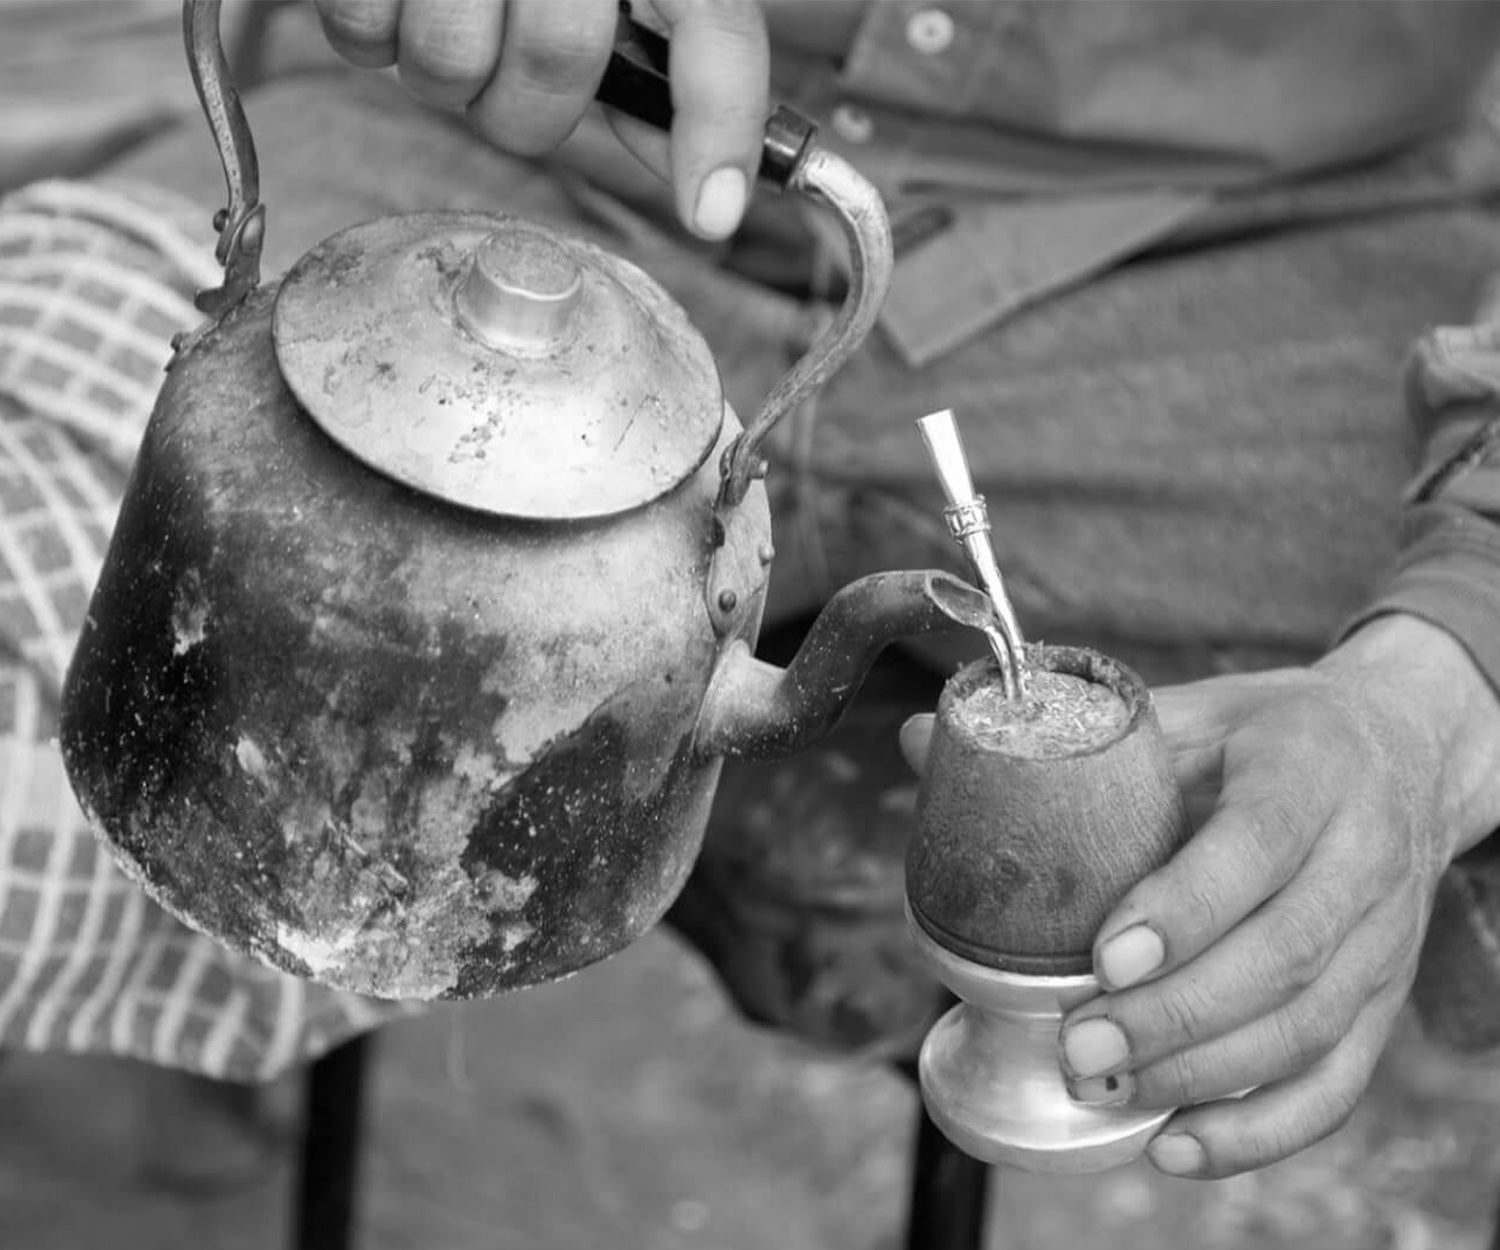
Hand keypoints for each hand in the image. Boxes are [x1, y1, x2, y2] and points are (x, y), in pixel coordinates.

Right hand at [314, 0, 768, 238]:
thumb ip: (661, 64)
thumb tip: (705, 187)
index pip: (712, 23)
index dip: (719, 128)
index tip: (711, 215)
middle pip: (558, 58)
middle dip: (533, 110)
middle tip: (512, 83)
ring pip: (452, 60)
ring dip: (448, 78)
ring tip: (447, 23)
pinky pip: (364, 33)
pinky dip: (372, 36)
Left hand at [900, 613, 1499, 1177]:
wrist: (1403, 755)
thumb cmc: (1267, 737)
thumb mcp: (1186, 711)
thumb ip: (1069, 737)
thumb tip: (914, 742)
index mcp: (1310, 768)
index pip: (1259, 846)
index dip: (1184, 909)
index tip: (1104, 956)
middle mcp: (1363, 857)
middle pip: (1285, 955)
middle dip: (1177, 1014)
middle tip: (1081, 1046)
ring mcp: (1384, 938)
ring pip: (1309, 1029)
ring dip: (1204, 1075)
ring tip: (1106, 1088)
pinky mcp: (1382, 1000)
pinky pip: (1336, 1083)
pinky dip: (1261, 1130)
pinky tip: (1177, 1146)